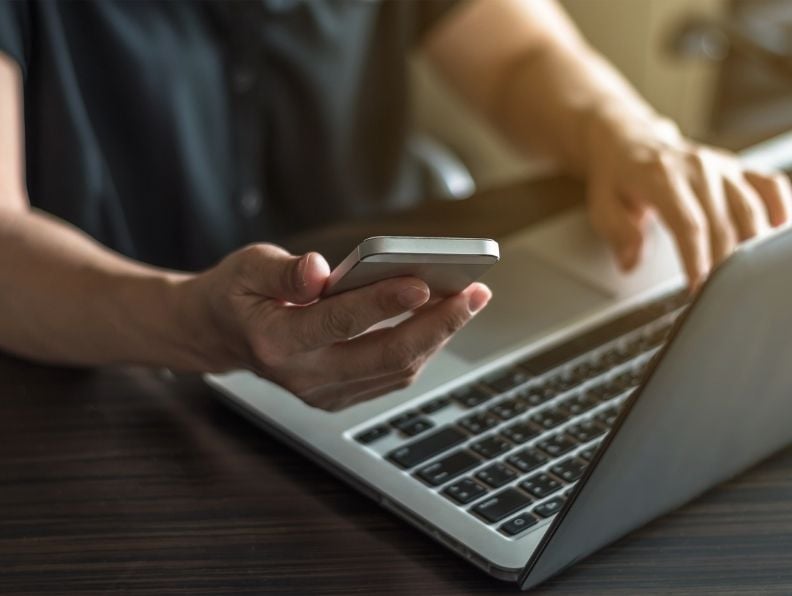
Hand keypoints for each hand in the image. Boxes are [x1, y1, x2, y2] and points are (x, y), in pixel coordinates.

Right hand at [186, 244, 490, 410]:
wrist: (220, 335)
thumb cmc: (236, 294)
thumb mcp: (247, 267)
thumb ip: (283, 271)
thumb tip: (320, 270)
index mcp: (276, 341)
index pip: (338, 322)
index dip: (382, 303)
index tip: (424, 281)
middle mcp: (303, 376)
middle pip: (384, 356)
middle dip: (436, 325)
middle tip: (473, 293)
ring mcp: (324, 393)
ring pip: (396, 370)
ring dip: (437, 335)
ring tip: (469, 299)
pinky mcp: (340, 396)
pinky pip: (392, 376)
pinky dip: (422, 347)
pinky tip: (441, 318)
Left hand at [583, 109, 791, 288]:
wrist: (627, 140)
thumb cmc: (616, 177)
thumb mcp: (601, 205)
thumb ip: (618, 233)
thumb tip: (631, 262)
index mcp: (660, 176)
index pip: (688, 224)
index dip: (697, 258)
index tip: (698, 287)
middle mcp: (696, 167)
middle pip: (721, 222)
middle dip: (722, 262)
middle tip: (717, 293)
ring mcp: (719, 166)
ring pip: (749, 207)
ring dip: (751, 245)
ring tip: (746, 277)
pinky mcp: (735, 167)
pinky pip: (768, 184)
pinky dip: (780, 206)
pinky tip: (779, 231)